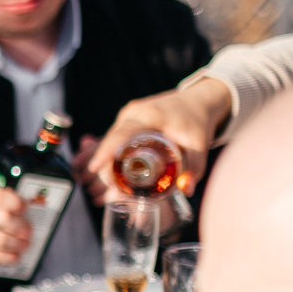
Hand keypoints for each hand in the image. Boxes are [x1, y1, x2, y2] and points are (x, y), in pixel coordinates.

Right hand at [0, 178, 30, 267]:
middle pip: (3, 219)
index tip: (24, 206)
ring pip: (0, 241)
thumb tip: (13, 190)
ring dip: (19, 243)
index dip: (16, 202)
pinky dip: (8, 257)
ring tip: (26, 242)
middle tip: (28, 227)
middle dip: (22, 224)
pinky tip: (15, 255)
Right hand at [83, 78, 230, 199]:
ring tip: (113, 183)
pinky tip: (116, 169)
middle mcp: (134, 113)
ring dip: (108, 159)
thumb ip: (195, 167)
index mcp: (148, 116)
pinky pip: (116, 136)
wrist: (196, 101)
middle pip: (111, 140)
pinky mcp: (128, 119)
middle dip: (105, 164)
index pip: (120, 134)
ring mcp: (129, 114)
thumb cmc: (196, 121)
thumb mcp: (199, 144)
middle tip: (111, 187)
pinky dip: (113, 152)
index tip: (93, 168)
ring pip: (111, 139)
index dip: (105, 151)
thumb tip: (186, 190)